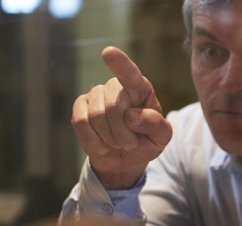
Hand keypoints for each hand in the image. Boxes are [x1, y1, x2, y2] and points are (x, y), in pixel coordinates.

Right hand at [71, 46, 171, 188]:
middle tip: (130, 144)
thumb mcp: (161, 137)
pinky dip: (93, 141)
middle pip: (113, 106)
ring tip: (117, 143)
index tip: (108, 52)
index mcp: (140, 88)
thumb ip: (155, 125)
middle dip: (122, 133)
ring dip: (109, 138)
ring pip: (96, 116)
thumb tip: (133, 117)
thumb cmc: (146, 142)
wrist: (125, 157)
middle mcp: (116, 86)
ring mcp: (96, 94)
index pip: (130, 73)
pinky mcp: (80, 107)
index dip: (119, 63)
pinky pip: (80, 122)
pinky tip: (102, 147)